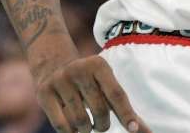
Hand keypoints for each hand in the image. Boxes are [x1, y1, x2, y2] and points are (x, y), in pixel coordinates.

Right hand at [33, 54, 150, 132]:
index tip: (132, 129)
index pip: (116, 94)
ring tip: (87, 125)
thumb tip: (145, 131)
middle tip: (100, 125)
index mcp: (98, 65)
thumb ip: (124, 107)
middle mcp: (78, 70)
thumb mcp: (106, 85)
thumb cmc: (89, 82)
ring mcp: (60, 81)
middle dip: (103, 125)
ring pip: (80, 121)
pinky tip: (74, 129)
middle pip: (99, 110)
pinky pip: (62, 126)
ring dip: (87, 130)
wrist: (52, 64)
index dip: (125, 113)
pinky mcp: (44, 93)